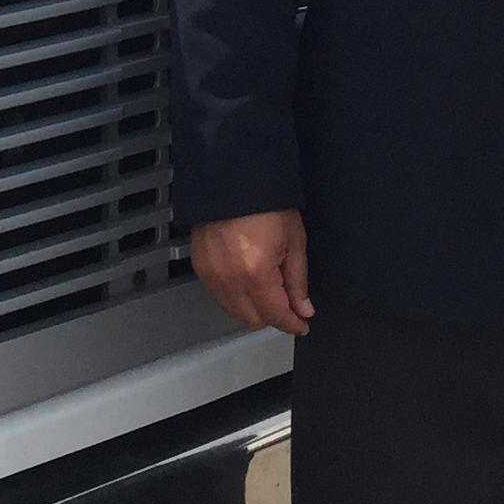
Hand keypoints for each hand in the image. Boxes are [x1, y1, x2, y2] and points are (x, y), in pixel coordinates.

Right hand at [191, 209, 313, 335]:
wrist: (233, 179)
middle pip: (253, 320)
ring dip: (252, 307)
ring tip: (266, 286)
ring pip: (234, 311)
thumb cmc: (266, 203)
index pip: (275, 316)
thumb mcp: (294, 240)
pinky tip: (246, 280)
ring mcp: (211, 276)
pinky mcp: (200, 268)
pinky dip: (234, 295)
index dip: (293, 324)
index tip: (301, 324)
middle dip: (272, 316)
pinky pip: (219, 296)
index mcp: (256, 274)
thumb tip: (303, 309)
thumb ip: (298, 281)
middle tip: (287, 302)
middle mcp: (230, 280)